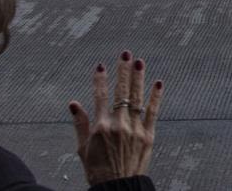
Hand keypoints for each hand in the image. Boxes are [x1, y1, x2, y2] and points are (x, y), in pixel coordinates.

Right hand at [68, 51, 163, 185]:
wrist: (118, 187)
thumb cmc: (97, 170)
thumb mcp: (83, 148)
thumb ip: (80, 124)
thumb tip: (73, 104)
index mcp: (100, 127)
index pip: (100, 96)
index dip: (100, 79)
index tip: (100, 65)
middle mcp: (118, 125)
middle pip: (121, 92)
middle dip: (123, 71)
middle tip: (125, 54)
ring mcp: (135, 129)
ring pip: (137, 98)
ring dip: (138, 78)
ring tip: (139, 62)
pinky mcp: (148, 135)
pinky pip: (152, 112)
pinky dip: (155, 97)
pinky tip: (158, 83)